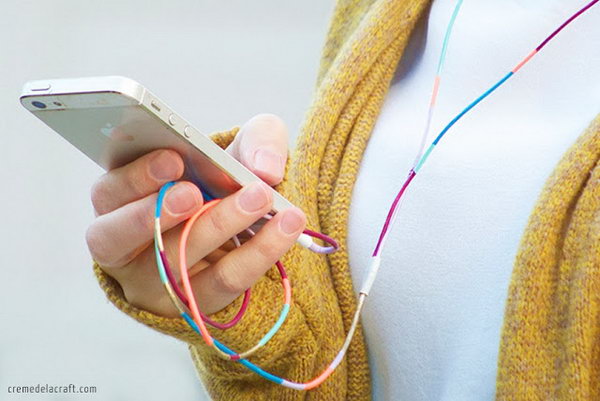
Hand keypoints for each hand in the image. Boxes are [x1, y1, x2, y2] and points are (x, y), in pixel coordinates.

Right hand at [86, 114, 305, 317]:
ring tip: (258, 198)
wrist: (248, 225)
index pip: (109, 192)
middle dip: (158, 212)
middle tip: (194, 192)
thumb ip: (257, 140)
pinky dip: (257, 253)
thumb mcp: (242, 147)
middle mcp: (124, 244)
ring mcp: (152, 281)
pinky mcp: (190, 305)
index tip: (172, 158)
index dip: (135, 176)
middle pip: (118, 237)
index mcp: (120, 198)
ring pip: (171, 264)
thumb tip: (264, 169)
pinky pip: (221, 283)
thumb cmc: (227, 180)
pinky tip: (286, 227)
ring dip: (216, 229)